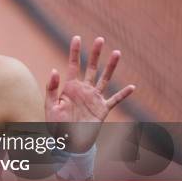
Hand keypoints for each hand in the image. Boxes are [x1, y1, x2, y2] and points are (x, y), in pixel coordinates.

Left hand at [45, 36, 134, 150]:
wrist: (67, 142)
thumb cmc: (56, 125)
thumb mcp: (50, 106)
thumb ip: (52, 89)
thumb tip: (54, 70)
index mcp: (70, 88)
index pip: (73, 66)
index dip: (75, 52)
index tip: (77, 38)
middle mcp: (84, 90)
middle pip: (92, 68)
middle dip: (96, 54)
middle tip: (100, 39)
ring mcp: (94, 99)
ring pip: (105, 79)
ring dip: (111, 67)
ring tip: (117, 53)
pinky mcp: (102, 110)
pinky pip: (115, 100)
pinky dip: (123, 95)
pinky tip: (132, 87)